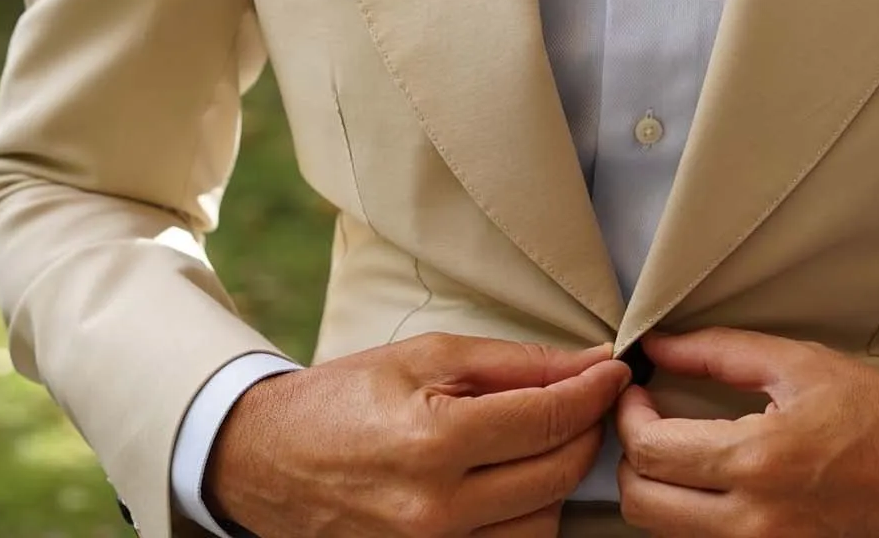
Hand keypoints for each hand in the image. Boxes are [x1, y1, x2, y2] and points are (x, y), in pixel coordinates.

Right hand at [205, 333, 630, 536]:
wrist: (264, 460)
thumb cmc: (343, 400)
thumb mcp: (424, 358)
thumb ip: (513, 363)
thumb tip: (587, 362)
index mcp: (432, 442)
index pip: (548, 419)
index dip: (594, 390)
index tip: (614, 371)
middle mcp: (434, 511)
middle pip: (557, 475)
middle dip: (586, 432)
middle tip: (587, 402)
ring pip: (543, 523)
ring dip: (556, 480)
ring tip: (538, 444)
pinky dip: (525, 517)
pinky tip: (511, 483)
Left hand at [616, 329, 878, 536]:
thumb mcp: (802, 365)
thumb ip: (719, 352)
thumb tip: (658, 344)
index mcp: (758, 460)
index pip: (649, 450)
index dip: (628, 414)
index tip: (638, 390)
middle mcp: (754, 519)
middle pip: (642, 501)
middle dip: (630, 455)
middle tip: (650, 419)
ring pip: (665, 530)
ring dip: (657, 486)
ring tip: (679, 447)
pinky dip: (691, 514)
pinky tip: (711, 480)